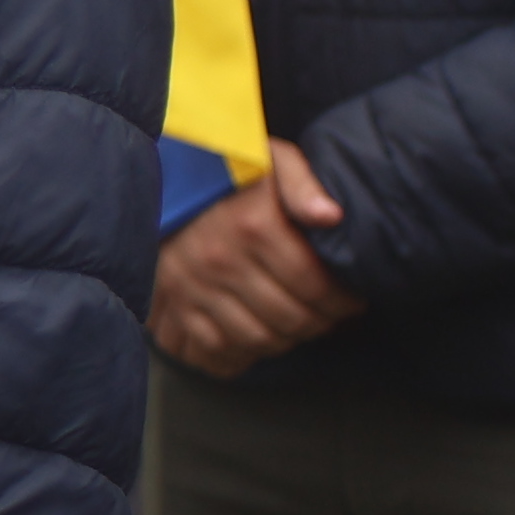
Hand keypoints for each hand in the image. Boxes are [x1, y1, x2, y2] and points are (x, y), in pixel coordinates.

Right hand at [153, 134, 360, 376]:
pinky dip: (244, 354)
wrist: (162, 180)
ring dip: (289, 340)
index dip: (342, 300)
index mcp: (252, 225)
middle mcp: (221, 259)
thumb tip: (331, 216)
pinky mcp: (176, 303)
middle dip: (321, 322)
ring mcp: (195, 286)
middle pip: (290, 317)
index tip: (353, 300)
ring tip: (301, 324)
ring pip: (260, 339)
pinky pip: (218, 347)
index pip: (313, 284)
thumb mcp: (270, 160)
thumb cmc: (227, 173)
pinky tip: (263, 336)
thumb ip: (303, 183)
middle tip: (331, 316)